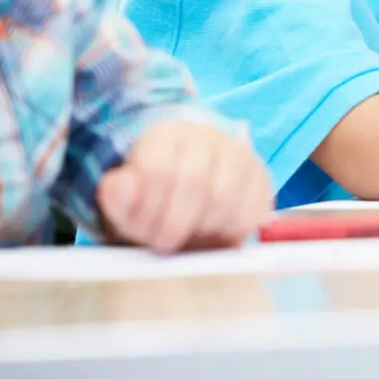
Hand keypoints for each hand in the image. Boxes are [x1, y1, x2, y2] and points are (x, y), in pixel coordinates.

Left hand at [96, 121, 271, 251]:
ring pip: (225, 196)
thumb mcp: (125, 202)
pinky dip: (232, 230)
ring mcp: (238, 153)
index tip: (144, 232)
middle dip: (176, 224)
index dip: (149, 210)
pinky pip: (252, 209)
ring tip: (190, 236)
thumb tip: (119, 185)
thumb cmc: (153, 200)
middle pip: (194, 181)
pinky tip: (216, 233)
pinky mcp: (261, 176)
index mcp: (165, 134)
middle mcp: (206, 135)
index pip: (158, 169)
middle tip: (166, 243)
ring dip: (203, 229)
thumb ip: (117, 196)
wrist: (186, 196)